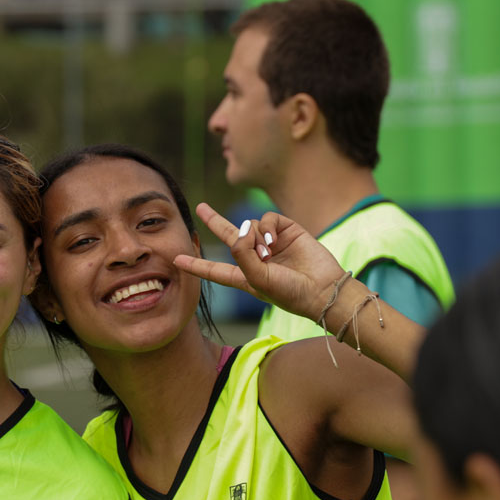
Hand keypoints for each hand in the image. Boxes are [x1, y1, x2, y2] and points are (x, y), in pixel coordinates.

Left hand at [173, 203, 349, 322]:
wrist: (323, 288)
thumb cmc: (290, 292)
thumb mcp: (257, 280)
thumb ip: (241, 255)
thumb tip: (242, 228)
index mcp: (245, 276)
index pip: (215, 269)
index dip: (196, 265)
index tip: (177, 260)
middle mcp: (256, 257)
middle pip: (229, 235)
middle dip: (214, 221)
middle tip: (200, 207)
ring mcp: (272, 243)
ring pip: (249, 226)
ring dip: (254, 237)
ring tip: (268, 253)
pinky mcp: (287, 230)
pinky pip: (267, 219)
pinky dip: (268, 227)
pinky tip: (275, 241)